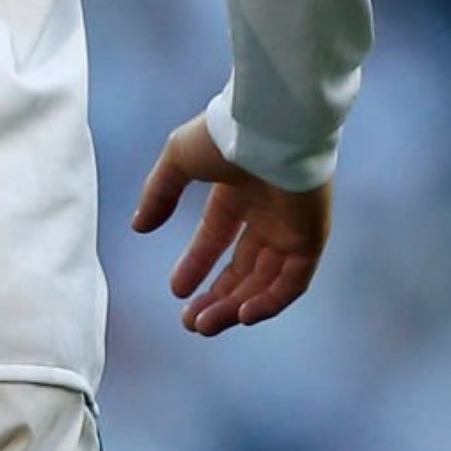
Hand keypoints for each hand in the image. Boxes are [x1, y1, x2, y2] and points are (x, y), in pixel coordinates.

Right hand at [130, 112, 331, 335]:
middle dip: (216, 297)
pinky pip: (293, 281)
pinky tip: (243, 316)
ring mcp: (290, 227)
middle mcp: (266, 214)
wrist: (271, 125)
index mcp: (238, 193)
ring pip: (265, 281)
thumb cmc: (226, 136)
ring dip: (237, 307)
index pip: (216, 238)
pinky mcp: (311, 237)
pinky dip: (270, 302)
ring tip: (207, 325)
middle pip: (243, 269)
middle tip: (191, 323)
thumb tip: (139, 226)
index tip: (176, 290)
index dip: (196, 266)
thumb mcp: (179, 160)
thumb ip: (159, 193)